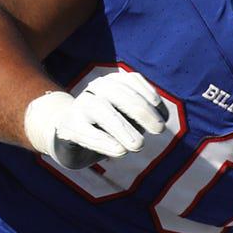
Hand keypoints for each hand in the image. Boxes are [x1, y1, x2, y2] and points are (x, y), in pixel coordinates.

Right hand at [22, 68, 169, 169]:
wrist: (69, 137)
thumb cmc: (108, 128)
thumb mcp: (129, 120)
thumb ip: (142, 118)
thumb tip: (159, 122)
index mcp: (111, 82)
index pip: (131, 81)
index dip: (150, 95)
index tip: (164, 116)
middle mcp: (94, 89)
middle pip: (117, 93)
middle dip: (141, 110)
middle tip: (159, 129)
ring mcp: (79, 106)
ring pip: (100, 109)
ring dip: (122, 127)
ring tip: (139, 145)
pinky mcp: (68, 127)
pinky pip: (85, 131)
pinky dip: (103, 141)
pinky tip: (119, 151)